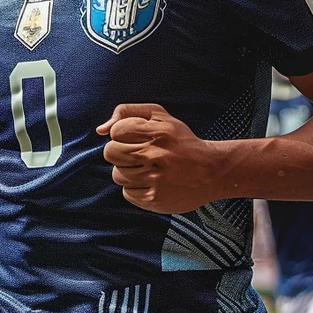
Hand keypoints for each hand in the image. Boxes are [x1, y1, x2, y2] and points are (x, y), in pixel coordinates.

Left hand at [97, 104, 226, 214]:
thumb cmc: (180, 141)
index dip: (122, 134)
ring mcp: (155, 179)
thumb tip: (100, 130)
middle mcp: (155, 155)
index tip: (137, 138)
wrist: (211, 171)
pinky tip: (152, 182)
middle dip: (120, 152)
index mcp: (157, 132)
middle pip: (111, 153)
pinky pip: (127, 193)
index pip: (116, 131)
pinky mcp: (155, 199)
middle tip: (139, 154)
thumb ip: (126, 112)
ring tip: (148, 169)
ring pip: (117, 174)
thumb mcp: (159, 116)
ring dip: (128, 171)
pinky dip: (136, 188)